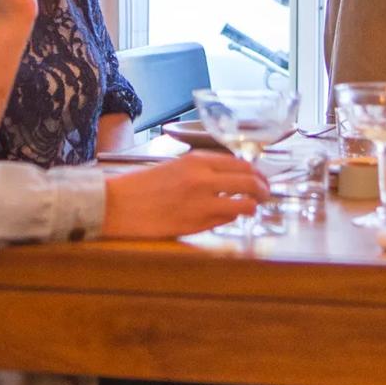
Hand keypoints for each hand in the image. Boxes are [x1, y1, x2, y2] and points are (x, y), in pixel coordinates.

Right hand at [101, 153, 268, 237]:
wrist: (120, 205)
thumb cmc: (143, 186)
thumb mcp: (176, 167)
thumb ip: (204, 170)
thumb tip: (231, 177)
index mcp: (197, 160)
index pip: (241, 164)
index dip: (256, 172)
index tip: (260, 177)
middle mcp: (204, 178)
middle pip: (250, 181)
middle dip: (263, 189)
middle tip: (266, 194)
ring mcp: (203, 202)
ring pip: (244, 204)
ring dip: (252, 206)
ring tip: (252, 208)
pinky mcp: (198, 223)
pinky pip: (227, 220)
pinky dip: (232, 218)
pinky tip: (227, 217)